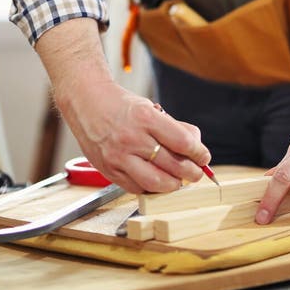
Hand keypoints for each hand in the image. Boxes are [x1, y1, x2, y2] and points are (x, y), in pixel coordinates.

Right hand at [61, 79, 210, 193]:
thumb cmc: (120, 104)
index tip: (204, 157)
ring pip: (156, 182)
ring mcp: (119, 157)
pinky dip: (151, 188)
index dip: (199, 153)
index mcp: (146, 118)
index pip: (183, 142)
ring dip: (173, 185)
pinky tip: (157, 181)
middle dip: (191, 173)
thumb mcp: (149, 107)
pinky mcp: (109, 170)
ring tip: (179, 181)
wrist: (86, 102)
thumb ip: (172, 127)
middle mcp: (132, 139)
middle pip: (173, 165)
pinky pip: (136, 187)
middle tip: (197, 173)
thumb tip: (195, 145)